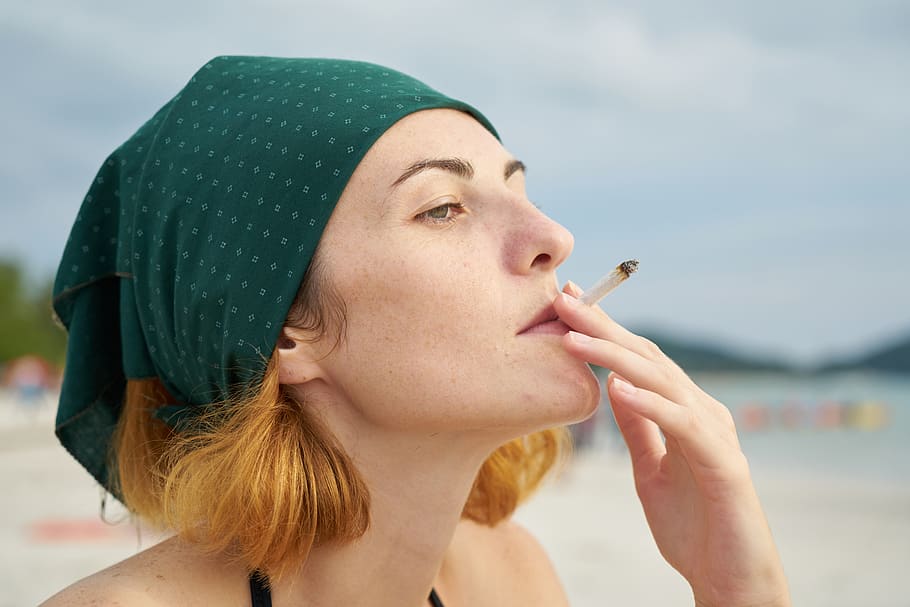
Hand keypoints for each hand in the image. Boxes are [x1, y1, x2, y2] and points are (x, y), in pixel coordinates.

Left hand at [554, 284, 790, 606]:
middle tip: (563, 300)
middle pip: (647, 359)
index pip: (639, 360)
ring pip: (663, 382)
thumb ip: (637, 427)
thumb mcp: (650, 469)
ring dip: (615, 357)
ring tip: (575, 338)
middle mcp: (702, 411)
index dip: (604, 329)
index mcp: (684, 410)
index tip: (567, 302)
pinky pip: (683, 426)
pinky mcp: (724, 464)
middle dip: (603, 328)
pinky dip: (650, 405)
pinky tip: (617, 388)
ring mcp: (715, 434)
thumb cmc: (693, 525)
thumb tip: (612, 385)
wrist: (730, 579)